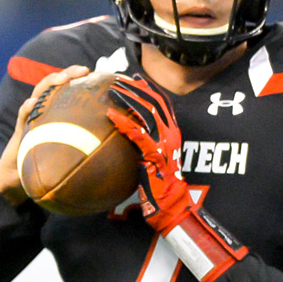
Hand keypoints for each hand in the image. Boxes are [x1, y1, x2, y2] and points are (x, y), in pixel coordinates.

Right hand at [0, 65, 89, 204]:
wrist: (19, 176)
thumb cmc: (47, 164)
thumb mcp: (70, 152)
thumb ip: (86, 146)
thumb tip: (116, 151)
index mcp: (56, 110)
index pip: (68, 88)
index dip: (81, 78)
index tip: (96, 74)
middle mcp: (44, 108)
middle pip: (55, 83)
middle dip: (68, 72)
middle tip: (83, 70)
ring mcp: (32, 115)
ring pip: (39, 91)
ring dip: (50, 82)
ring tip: (61, 78)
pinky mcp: (20, 126)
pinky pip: (23, 114)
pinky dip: (27, 107)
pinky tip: (32, 104)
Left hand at [105, 75, 193, 233]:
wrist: (171, 203)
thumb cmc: (159, 183)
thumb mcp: (153, 157)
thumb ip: (145, 143)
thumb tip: (128, 134)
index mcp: (172, 132)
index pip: (162, 103)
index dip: (148, 89)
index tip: (135, 78)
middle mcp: (171, 133)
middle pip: (154, 102)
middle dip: (136, 88)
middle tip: (119, 79)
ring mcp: (165, 142)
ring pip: (148, 112)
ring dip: (129, 99)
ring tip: (113, 90)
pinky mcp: (156, 153)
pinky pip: (138, 134)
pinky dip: (123, 122)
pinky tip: (109, 114)